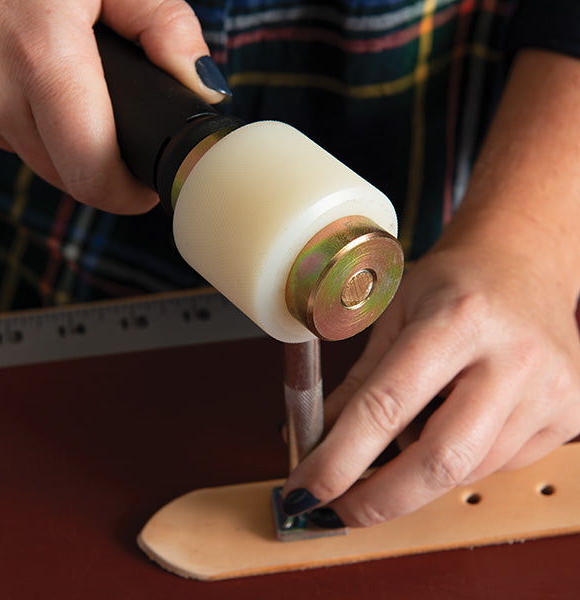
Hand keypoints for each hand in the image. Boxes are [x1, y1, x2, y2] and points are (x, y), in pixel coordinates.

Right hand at [0, 0, 224, 212]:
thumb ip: (168, 30)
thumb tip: (202, 90)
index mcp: (41, 56)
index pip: (90, 172)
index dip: (127, 194)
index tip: (149, 187)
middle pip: (70, 178)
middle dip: (109, 175)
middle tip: (136, 149)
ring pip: (43, 164)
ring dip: (78, 154)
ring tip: (101, 114)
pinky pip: (18, 140)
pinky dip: (47, 132)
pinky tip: (61, 100)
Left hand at [281, 49, 579, 525]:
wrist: (529, 261)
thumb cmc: (453, 273)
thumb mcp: (394, 305)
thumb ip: (360, 371)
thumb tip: (322, 433)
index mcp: (455, 313)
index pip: (387, 401)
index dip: (339, 455)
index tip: (305, 485)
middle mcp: (509, 355)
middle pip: (438, 459)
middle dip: (377, 497)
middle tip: (335, 508)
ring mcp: (548, 391)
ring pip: (467, 470)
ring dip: (409, 481)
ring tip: (375, 472)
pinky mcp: (569, 416)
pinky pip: (494, 465)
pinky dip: (449, 470)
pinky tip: (428, 452)